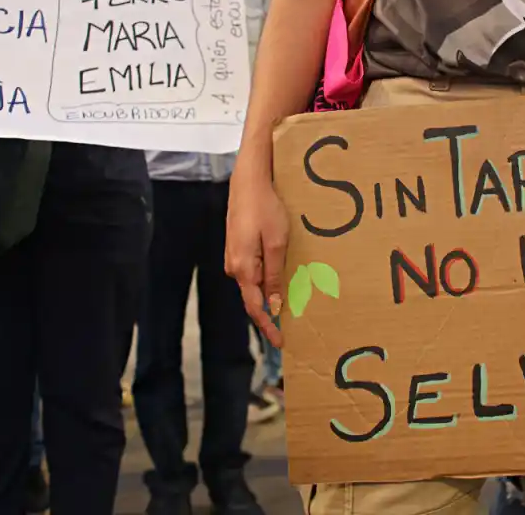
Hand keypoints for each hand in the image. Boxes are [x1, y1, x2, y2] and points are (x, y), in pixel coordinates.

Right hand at [225, 170, 290, 346]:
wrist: (249, 181)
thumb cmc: (265, 209)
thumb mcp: (276, 244)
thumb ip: (274, 276)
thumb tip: (273, 306)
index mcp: (242, 268)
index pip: (254, 307)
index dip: (267, 327)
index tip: (280, 342)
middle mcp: (234, 266)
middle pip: (253, 297)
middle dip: (269, 313)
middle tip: (289, 328)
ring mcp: (234, 256)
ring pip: (254, 283)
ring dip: (270, 293)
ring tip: (290, 304)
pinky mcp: (238, 246)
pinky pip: (253, 270)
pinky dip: (266, 278)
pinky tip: (279, 278)